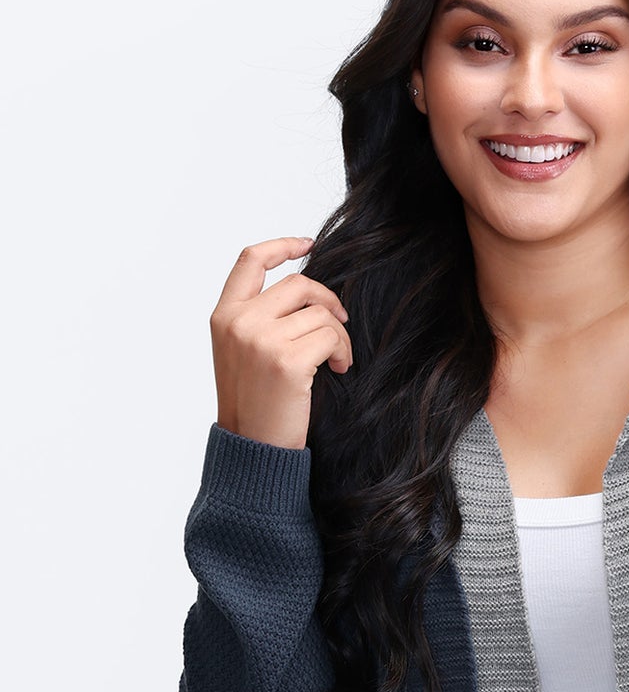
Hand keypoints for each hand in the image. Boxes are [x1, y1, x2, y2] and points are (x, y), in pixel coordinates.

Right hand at [210, 236, 353, 450]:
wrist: (252, 447)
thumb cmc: (254, 404)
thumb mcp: (241, 352)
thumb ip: (259, 318)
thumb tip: (305, 291)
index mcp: (223, 315)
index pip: (251, 260)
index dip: (282, 245)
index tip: (308, 244)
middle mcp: (238, 322)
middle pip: (298, 284)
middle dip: (328, 300)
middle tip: (341, 323)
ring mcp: (261, 340)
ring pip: (320, 313)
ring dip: (338, 334)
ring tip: (337, 359)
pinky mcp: (286, 361)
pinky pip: (330, 336)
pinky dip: (343, 350)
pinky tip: (339, 368)